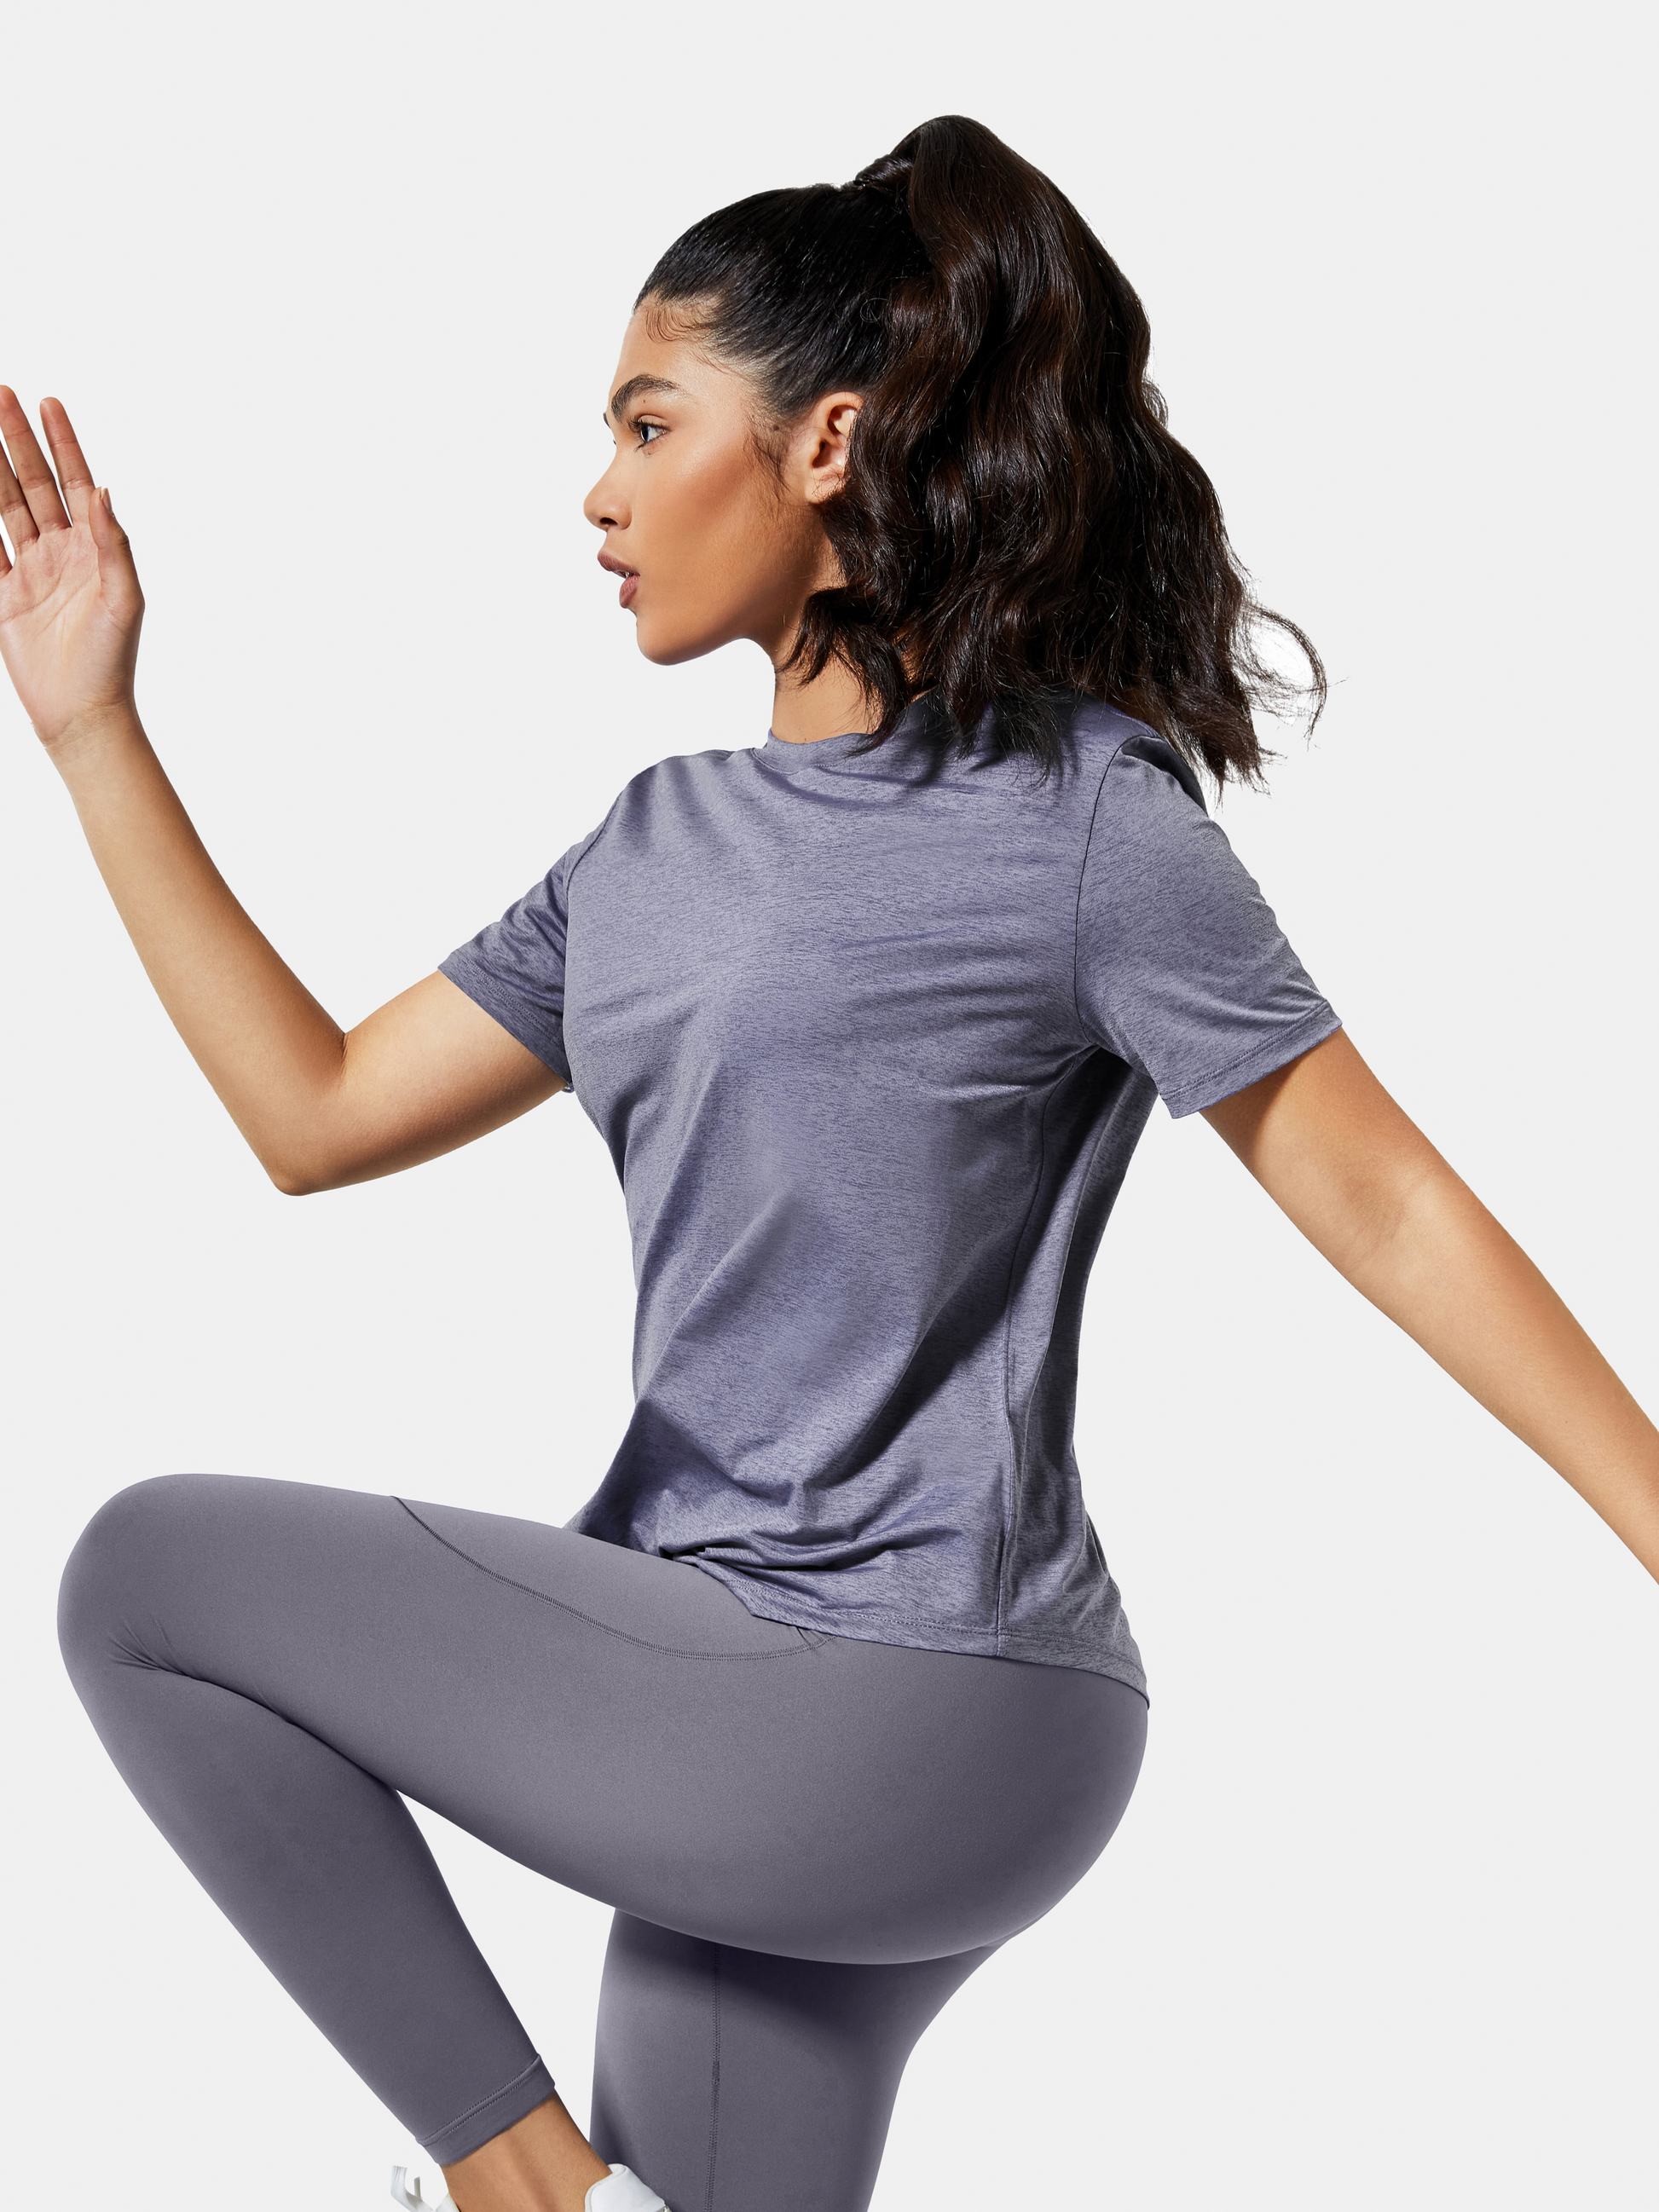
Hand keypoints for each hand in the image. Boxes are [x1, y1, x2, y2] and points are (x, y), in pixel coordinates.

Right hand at [0, 390, 142, 751]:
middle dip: (16, 439)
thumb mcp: (125, 599)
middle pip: (33, 484)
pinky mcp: (4, 595)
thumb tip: (103, 490)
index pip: (75, 482)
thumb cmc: (112, 661)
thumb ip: (114, 544)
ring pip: (3, 506)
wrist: (82, 713)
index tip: (48, 402)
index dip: (62, 442)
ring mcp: (31, 572)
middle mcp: (62, 553)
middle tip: (0, 394)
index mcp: (94, 550)